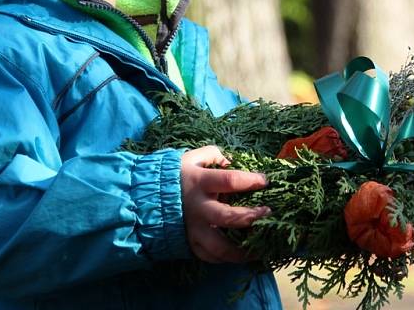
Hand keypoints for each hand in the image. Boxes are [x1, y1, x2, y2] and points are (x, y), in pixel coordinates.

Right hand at [181, 145, 269, 263]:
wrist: (144, 197)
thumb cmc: (175, 175)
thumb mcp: (192, 158)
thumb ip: (214, 155)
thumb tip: (234, 161)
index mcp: (199, 181)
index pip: (230, 180)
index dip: (251, 180)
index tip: (265, 181)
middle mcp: (197, 207)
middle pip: (228, 217)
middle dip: (252, 217)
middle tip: (269, 213)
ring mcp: (192, 228)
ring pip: (220, 247)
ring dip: (242, 250)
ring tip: (260, 248)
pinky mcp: (189, 243)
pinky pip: (210, 256)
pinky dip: (226, 258)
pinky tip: (241, 255)